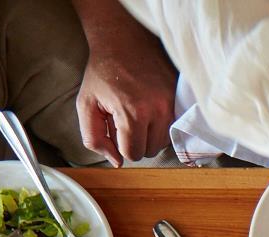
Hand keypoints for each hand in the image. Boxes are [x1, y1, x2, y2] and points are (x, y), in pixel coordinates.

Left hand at [76, 10, 176, 164]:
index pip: (133, 153)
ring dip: (150, 134)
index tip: (115, 128)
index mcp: (132, 113)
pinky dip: (162, 125)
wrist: (125, 42)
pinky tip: (151, 109)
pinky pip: (174, 128)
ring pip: (164, 142)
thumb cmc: (103, 72)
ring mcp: (173, 105)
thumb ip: (93, 137)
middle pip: (151, 151)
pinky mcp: (182, 99)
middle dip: (136, 141)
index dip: (120, 145)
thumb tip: (116, 162)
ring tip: (139, 114)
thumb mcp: (86, 104)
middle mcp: (158, 111)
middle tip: (126, 120)